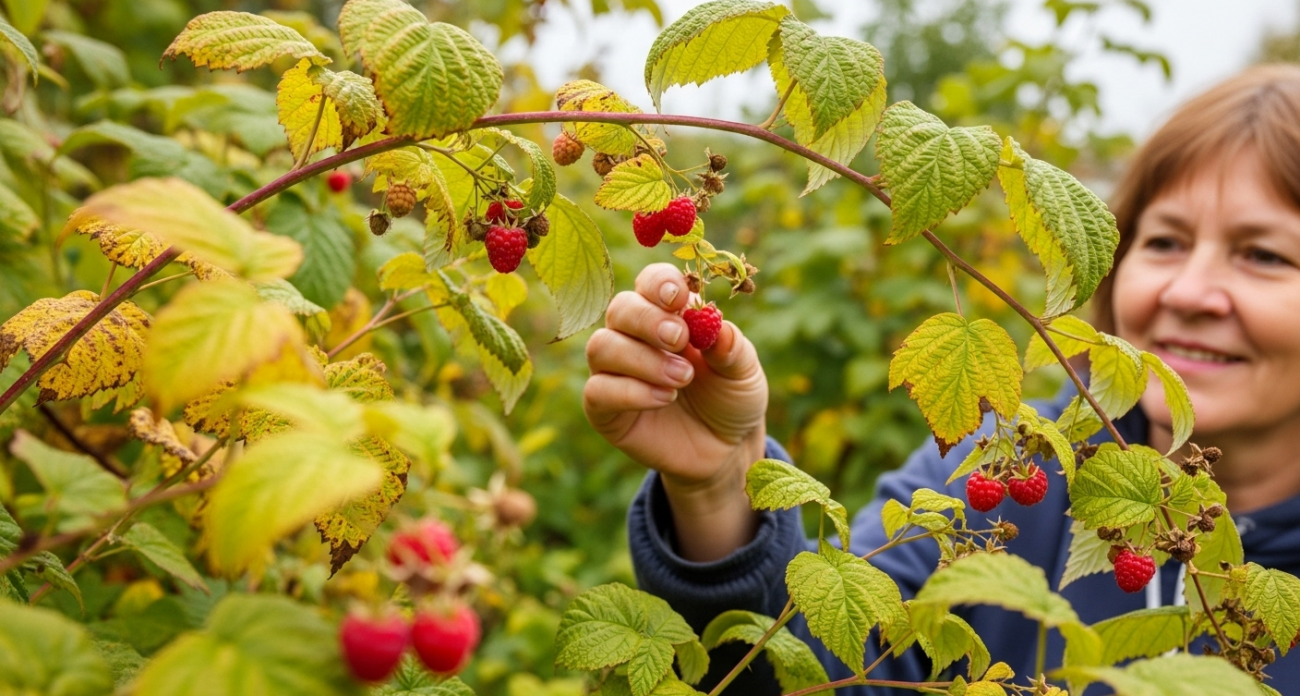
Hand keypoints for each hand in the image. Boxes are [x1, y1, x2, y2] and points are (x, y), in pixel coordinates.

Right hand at [584, 264, 767, 558]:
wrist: (724, 450)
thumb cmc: (731, 400)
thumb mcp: (744, 373)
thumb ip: (732, 348)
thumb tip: (717, 325)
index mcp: (667, 315)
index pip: (650, 282)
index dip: (659, 284)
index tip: (678, 297)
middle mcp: (634, 337)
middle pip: (620, 308)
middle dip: (648, 320)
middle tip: (680, 340)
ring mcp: (615, 372)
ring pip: (602, 346)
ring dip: (642, 359)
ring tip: (682, 379)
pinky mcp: (604, 409)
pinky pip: (598, 390)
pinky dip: (630, 391)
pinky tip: (664, 398)